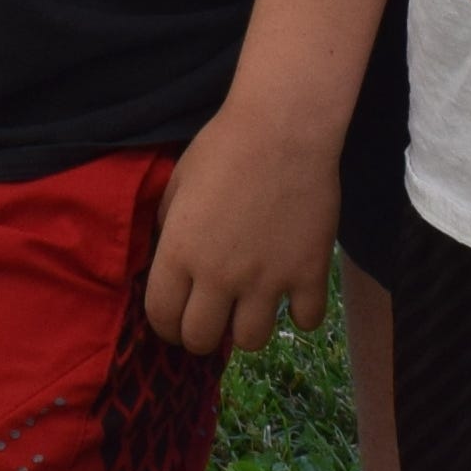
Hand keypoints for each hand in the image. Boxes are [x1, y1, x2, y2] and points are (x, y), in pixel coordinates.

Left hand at [137, 97, 336, 355]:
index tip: (175, 322)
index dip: (165, 326)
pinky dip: (300, 313)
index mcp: (180, 253)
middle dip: (201, 336)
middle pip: (201, 340)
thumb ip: (168, 226)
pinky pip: (305, 321)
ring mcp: (266, 280)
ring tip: (252, 306)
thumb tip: (168, 257)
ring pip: (250, 342)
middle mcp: (219, 277)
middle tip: (212, 318)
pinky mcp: (308, 273)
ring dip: (247, 329)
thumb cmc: (223, 146)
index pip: (162, 317)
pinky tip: (295, 294)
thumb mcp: (177, 183)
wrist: (283, 128)